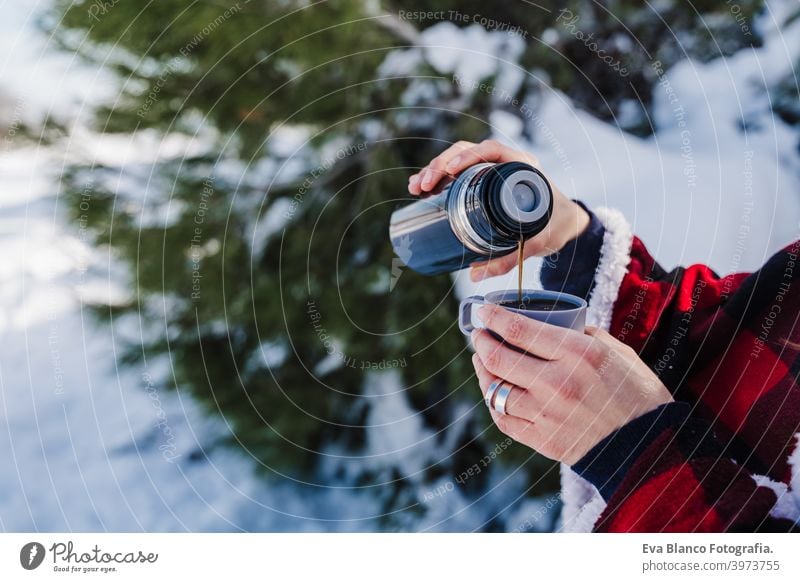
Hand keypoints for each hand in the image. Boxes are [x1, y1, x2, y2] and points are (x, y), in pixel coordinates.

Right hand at [407, 139, 589, 280]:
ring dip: (434, 170)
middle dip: (440, 165)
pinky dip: (439, 179)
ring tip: (415, 188)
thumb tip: (474, 274)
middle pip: (466, 152)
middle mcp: (505, 163)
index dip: (467, 156)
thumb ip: (509, 258)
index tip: (450, 170)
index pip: (491, 150)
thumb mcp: (536, 242)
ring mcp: (492, 171)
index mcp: (521, 166)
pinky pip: (459, 174)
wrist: (565, 222)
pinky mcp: (484, 183)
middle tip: (423, 185)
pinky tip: (421, 190)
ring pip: (458, 161)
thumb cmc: (555, 226)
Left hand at [470, 304, 672, 464]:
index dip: (493, 317)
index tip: (484, 310)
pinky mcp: (543, 440)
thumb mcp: (616, 352)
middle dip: (481, 342)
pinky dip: (493, 402)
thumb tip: (553, 323)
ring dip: (482, 371)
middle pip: (497, 358)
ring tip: (482, 361)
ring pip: (494, 389)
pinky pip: (503, 419)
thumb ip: (582, 335)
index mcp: (578, 354)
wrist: (649, 447)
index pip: (519, 330)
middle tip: (478, 335)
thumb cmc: (635, 393)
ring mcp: (547, 415)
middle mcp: (558, 383)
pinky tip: (493, 391)